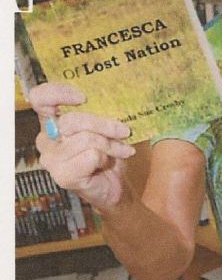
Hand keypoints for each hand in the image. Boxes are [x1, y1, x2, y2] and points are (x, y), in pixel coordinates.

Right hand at [29, 83, 134, 211]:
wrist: (114, 186)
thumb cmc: (107, 155)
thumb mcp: (104, 128)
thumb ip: (99, 113)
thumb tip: (114, 98)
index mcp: (51, 122)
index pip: (40, 99)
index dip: (58, 93)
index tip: (83, 97)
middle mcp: (46, 139)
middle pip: (72, 120)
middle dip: (104, 125)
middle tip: (124, 131)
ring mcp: (51, 159)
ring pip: (85, 139)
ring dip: (110, 144)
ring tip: (121, 150)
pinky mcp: (62, 176)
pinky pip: (91, 156)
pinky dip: (106, 158)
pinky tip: (107, 164)